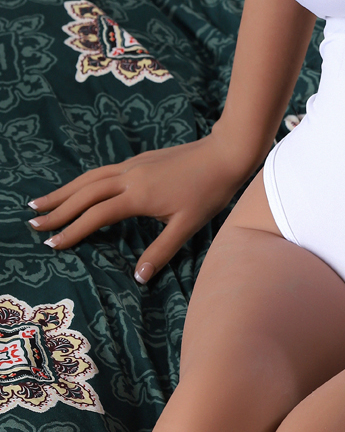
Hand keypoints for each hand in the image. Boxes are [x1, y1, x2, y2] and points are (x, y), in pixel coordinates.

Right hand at [26, 134, 253, 284]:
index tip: (52, 243)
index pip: (95, 216)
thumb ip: (161, 251)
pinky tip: (78, 188)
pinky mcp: (140, 159)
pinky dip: (83, 181)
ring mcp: (133, 165)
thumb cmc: (209, 191)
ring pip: (90, 177)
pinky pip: (102, 171)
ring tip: (41, 202)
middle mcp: (128, 176)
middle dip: (57, 209)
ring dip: (64, 191)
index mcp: (137, 195)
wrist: (225, 153)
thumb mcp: (187, 226)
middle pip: (84, 193)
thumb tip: (138, 278)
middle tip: (32, 223)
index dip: (72, 230)